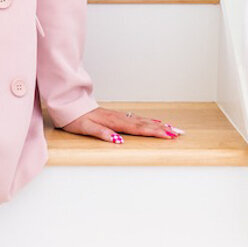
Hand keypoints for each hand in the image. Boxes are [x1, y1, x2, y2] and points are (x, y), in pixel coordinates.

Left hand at [58, 106, 184, 143]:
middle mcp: (119, 118)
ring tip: (172, 128)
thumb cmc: (75, 119)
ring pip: (142, 120)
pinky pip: (136, 119)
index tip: (169, 136)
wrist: (69, 106)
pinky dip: (147, 121)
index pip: (138, 129)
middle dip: (163, 129)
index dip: (154, 132)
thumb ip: (101, 133)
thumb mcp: (85, 128)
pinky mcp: (116, 116)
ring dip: (158, 125)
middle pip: (145, 124)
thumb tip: (117, 140)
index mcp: (114, 122)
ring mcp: (119, 116)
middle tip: (179, 133)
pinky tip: (153, 122)